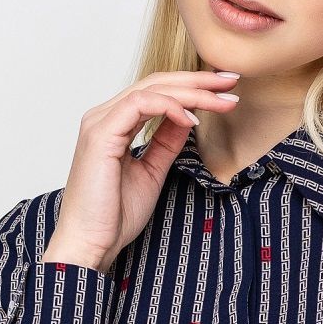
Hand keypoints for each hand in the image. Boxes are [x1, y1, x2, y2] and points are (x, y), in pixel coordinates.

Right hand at [45, 69, 241, 270]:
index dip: (192, 87)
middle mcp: (103, 116)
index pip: (156, 92)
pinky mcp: (100, 134)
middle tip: (232, 82)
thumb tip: (189, 117)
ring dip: (191, 92)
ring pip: (151, 89)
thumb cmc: (113, 215)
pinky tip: (192, 119)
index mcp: (113, 123)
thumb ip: (167, 142)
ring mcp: (100, 123)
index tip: (225, 92)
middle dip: (198, 81)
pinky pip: (140, 105)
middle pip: (156, 83)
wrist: (90, 243)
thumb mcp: (152, 172)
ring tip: (223, 100)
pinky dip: (170, 107)